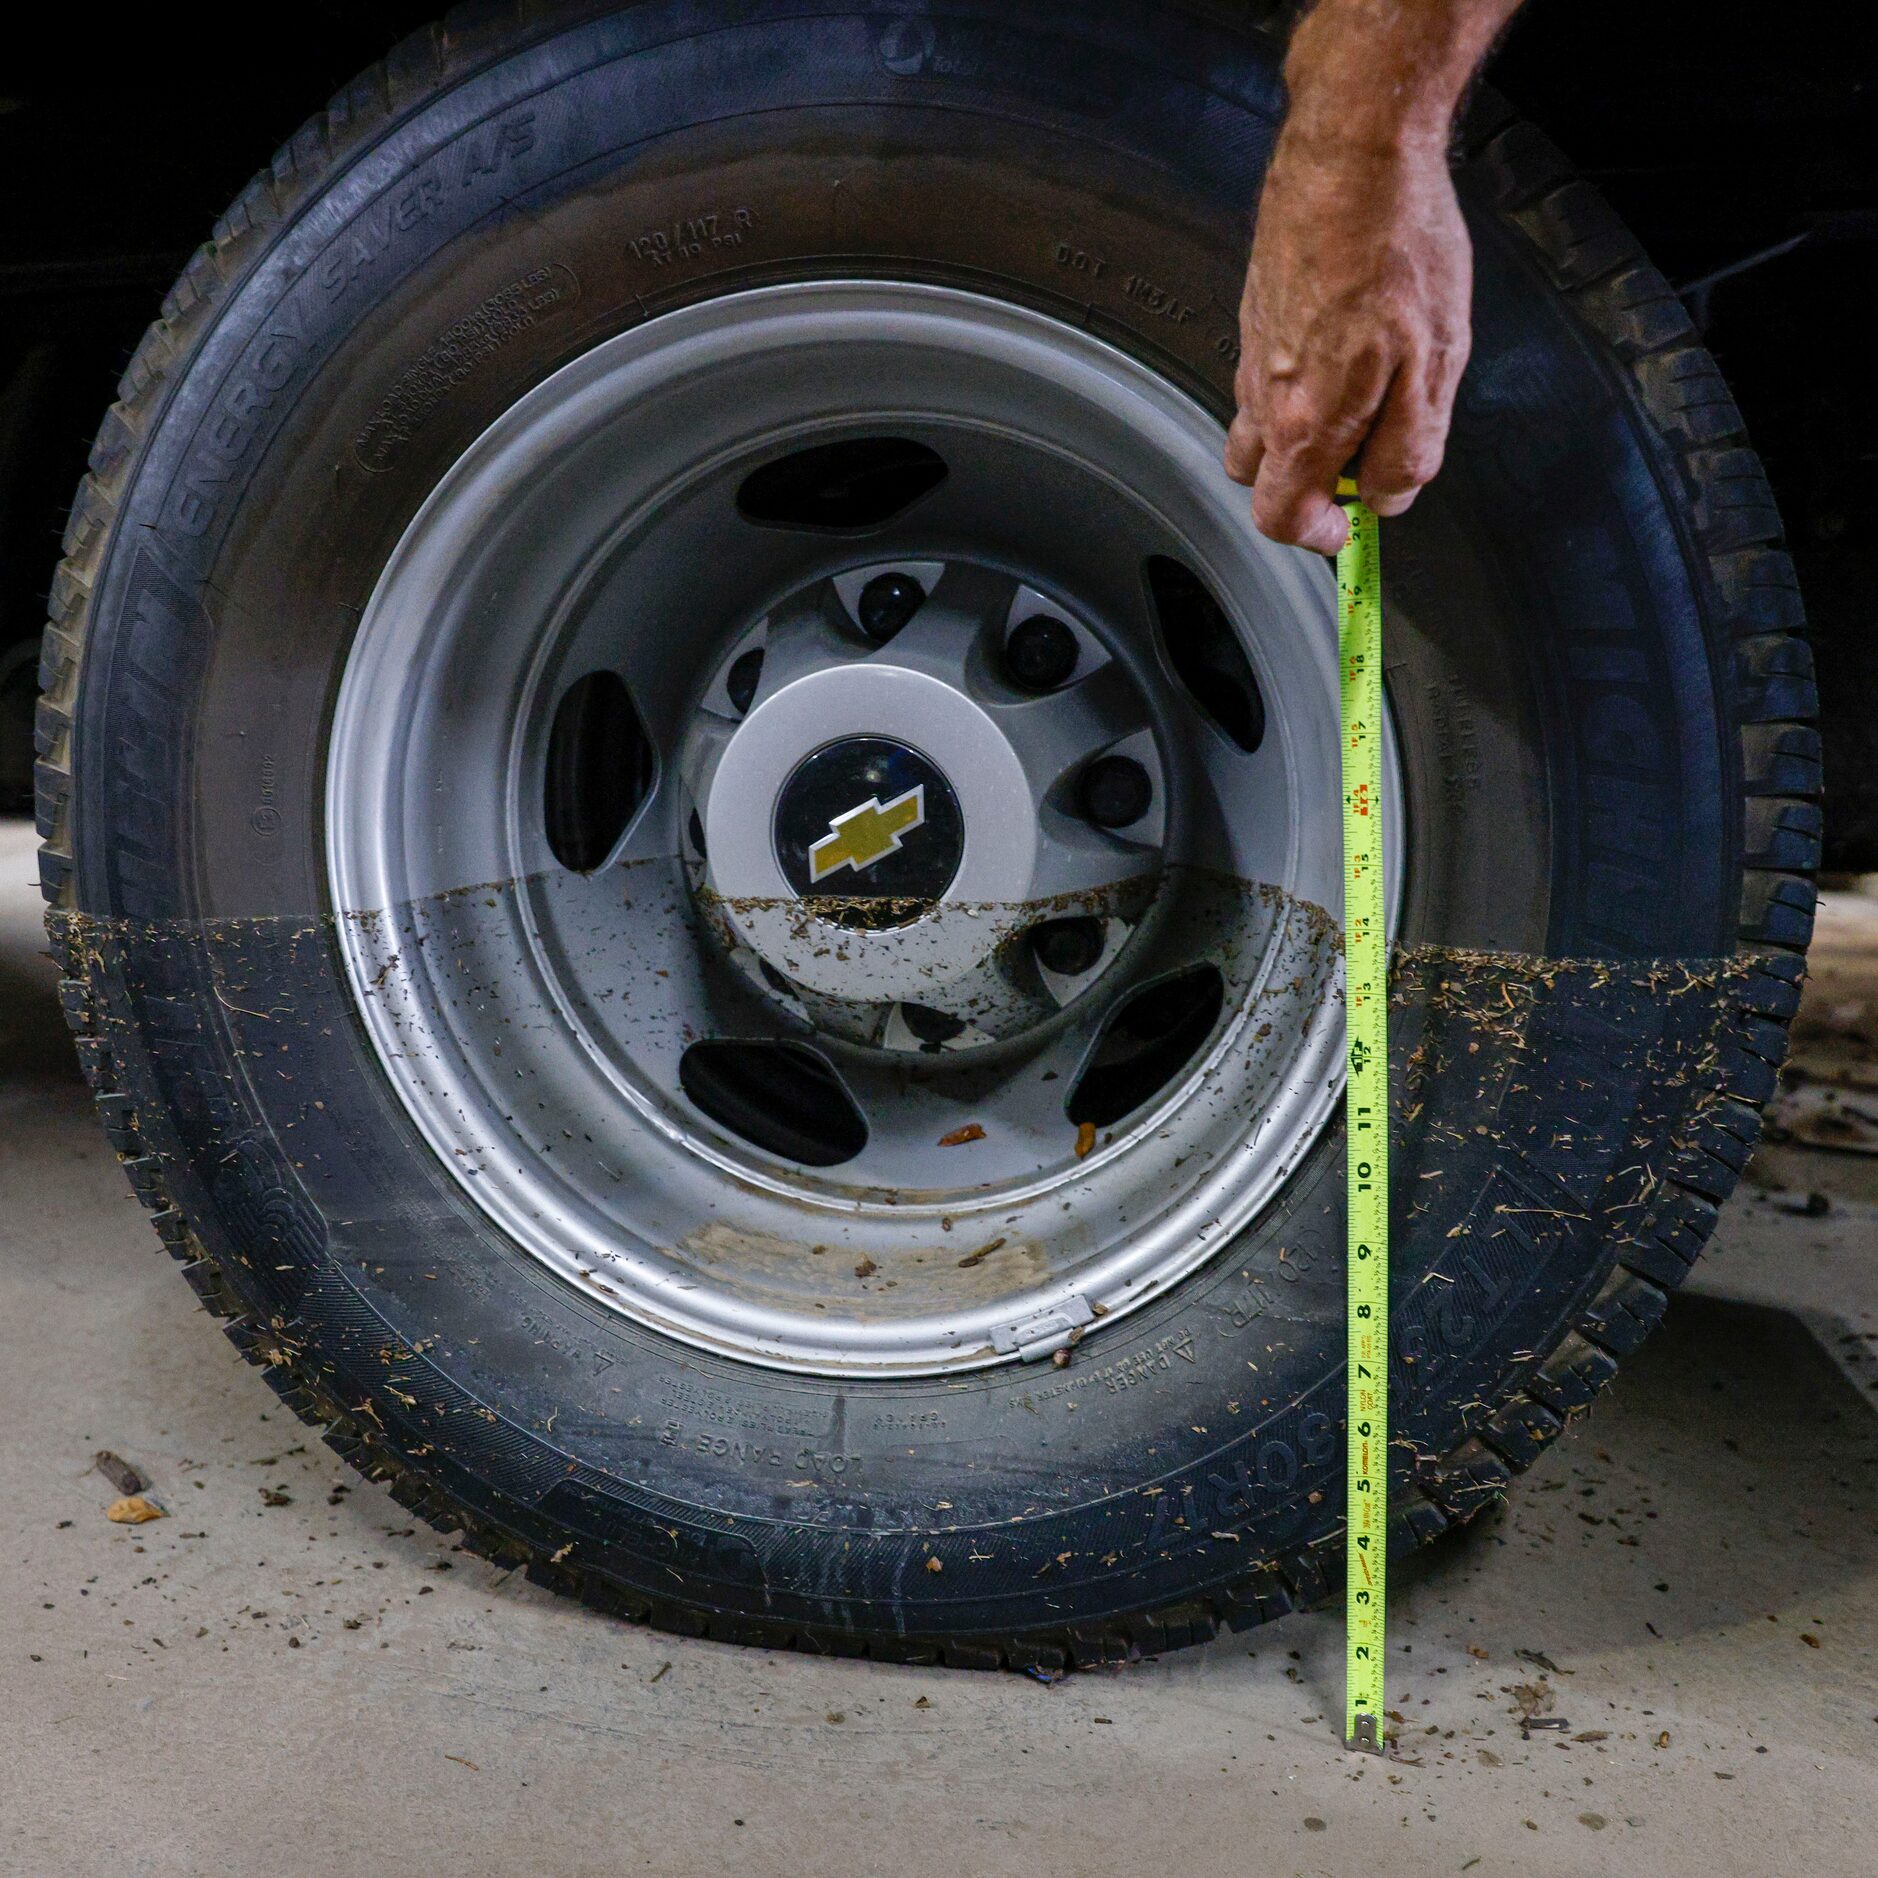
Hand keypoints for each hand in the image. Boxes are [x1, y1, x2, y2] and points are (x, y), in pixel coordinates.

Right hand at [1226, 129, 1473, 554]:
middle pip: (1259, 478)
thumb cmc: (1396, 248)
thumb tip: (1389, 497)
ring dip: (1300, 430)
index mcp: (1302, 423)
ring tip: (1360, 390)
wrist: (1353, 152)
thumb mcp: (1435, 366)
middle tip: (1360, 456)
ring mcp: (1253, 351)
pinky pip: (1265, 371)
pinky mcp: (1257, 310)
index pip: (1280, 518)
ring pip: (1259, 424)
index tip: (1351, 521)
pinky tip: (1345, 338)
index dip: (1317, 535)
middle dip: (1304, 484)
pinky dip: (1297, 379)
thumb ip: (1410, 449)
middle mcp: (1263, 395)